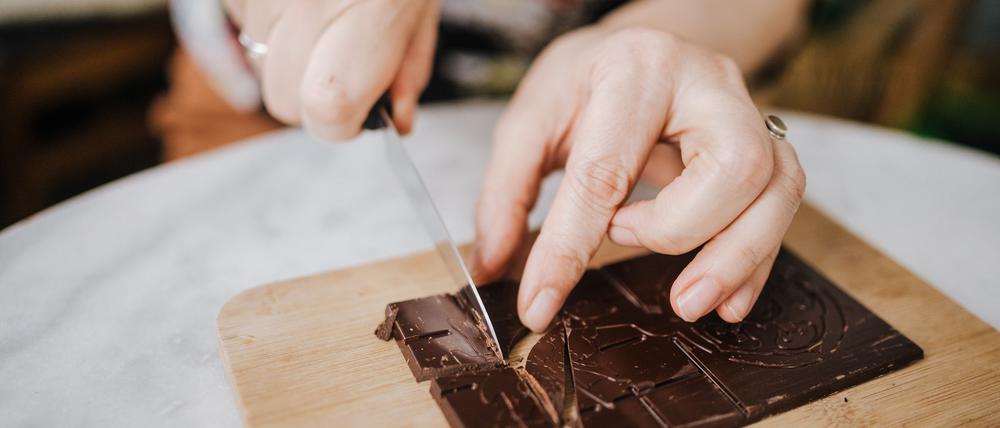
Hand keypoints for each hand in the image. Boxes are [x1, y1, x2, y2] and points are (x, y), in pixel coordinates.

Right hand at [223, 0, 438, 138]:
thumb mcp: (422, 5)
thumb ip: (410, 67)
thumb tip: (396, 122)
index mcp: (371, 12)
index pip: (327, 108)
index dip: (341, 123)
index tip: (358, 111)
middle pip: (284, 100)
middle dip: (313, 95)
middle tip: (342, 59)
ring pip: (258, 64)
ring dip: (287, 55)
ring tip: (322, 12)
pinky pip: (238, 23)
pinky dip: (264, 20)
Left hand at [473, 26, 805, 331]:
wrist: (639, 49)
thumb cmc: (586, 80)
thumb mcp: (530, 119)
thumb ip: (506, 193)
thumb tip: (494, 266)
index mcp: (633, 69)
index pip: (605, 170)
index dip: (568, 249)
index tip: (539, 304)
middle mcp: (705, 84)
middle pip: (731, 169)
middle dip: (679, 232)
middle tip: (624, 243)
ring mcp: (746, 112)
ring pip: (776, 188)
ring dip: (733, 257)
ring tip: (684, 298)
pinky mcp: (766, 145)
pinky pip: (783, 206)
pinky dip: (755, 262)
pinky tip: (724, 299)